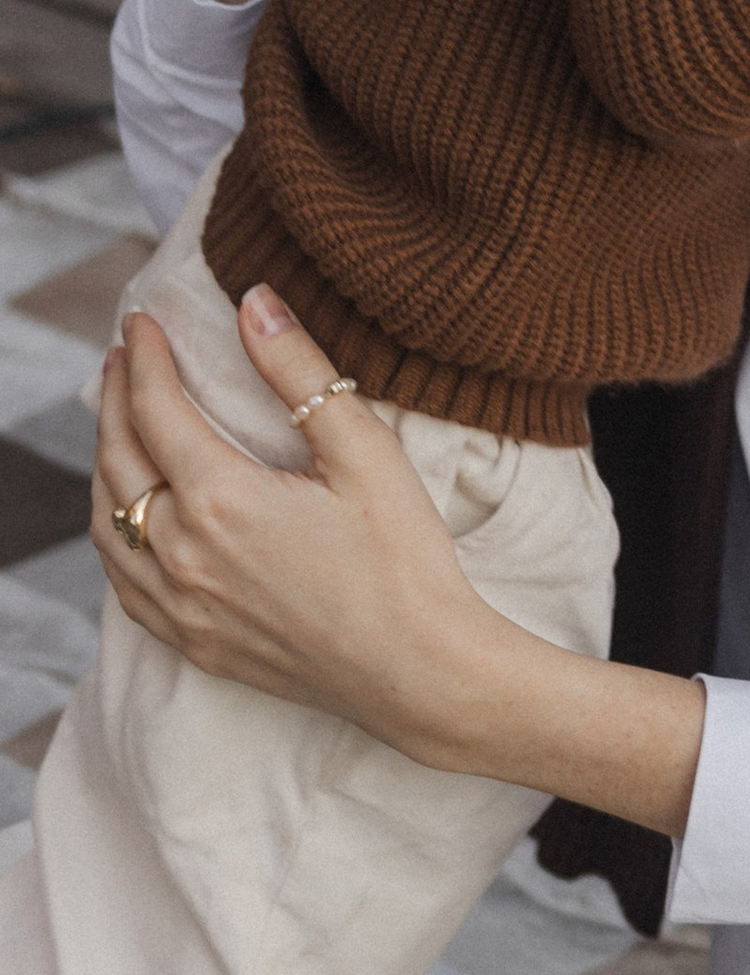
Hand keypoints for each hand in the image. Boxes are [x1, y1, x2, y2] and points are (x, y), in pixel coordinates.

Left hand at [93, 302, 492, 759]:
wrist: (418, 671)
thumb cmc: (402, 558)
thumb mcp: (364, 450)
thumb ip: (300, 373)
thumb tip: (254, 303)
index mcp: (221, 500)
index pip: (156, 410)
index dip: (143, 358)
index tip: (140, 320)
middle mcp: (182, 555)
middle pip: (119, 461)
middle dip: (114, 400)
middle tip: (121, 357)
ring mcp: (181, 606)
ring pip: (110, 524)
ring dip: (105, 464)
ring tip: (118, 422)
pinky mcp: (192, 641)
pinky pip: (123, 581)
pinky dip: (114, 532)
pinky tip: (130, 514)